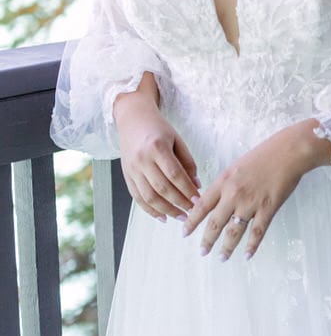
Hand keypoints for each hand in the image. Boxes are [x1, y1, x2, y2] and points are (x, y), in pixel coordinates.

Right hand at [115, 92, 199, 220]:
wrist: (133, 119)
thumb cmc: (158, 129)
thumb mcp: (177, 140)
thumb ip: (188, 163)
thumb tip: (196, 186)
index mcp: (157, 147)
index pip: (175, 174)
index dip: (187, 190)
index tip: (199, 200)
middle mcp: (142, 159)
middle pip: (162, 188)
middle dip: (179, 203)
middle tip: (192, 212)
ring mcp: (132, 169)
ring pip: (149, 196)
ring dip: (166, 210)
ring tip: (180, 217)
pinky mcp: (126, 175)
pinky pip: (137, 197)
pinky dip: (150, 209)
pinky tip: (162, 216)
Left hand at [182, 122, 325, 261]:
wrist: (289, 151)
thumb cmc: (265, 155)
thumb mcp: (237, 166)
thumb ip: (225, 184)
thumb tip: (215, 200)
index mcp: (223, 182)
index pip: (201, 206)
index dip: (191, 221)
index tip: (184, 232)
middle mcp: (233, 194)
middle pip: (215, 223)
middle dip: (207, 240)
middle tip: (202, 252)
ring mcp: (251, 203)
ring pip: (234, 231)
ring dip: (227, 247)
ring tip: (222, 258)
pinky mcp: (268, 208)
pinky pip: (257, 231)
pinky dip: (252, 245)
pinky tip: (247, 255)